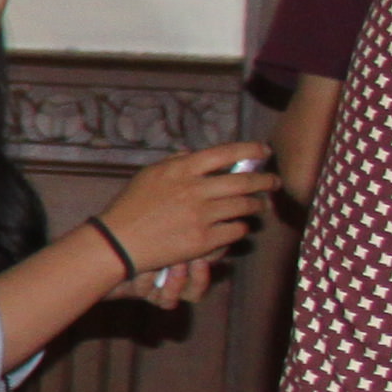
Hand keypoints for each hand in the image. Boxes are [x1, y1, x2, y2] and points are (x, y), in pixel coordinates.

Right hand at [98, 143, 277, 280]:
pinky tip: (237, 226)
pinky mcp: (203, 240)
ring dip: (257, 205)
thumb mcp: (147, 175)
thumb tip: (194, 153)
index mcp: (180, 170)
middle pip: (244, 181)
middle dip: (266, 180)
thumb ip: (173, 162)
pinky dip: (240, 227)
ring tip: (259, 206)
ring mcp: (200, 216)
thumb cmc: (130, 206)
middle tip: (274, 182)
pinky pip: (236, 230)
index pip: (225, 153)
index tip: (265, 151)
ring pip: (245, 206)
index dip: (251, 149)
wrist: (118, 242)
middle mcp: (194, 190)